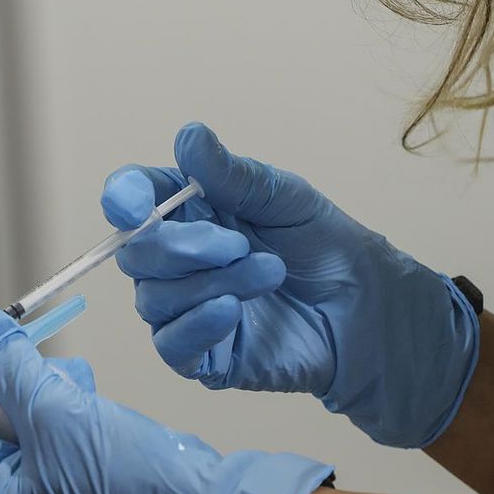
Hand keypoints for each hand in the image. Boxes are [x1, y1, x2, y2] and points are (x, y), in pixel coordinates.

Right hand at [101, 122, 479, 448]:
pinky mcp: (202, 356)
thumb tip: (188, 137)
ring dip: (209, 282)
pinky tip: (231, 310)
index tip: (133, 203)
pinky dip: (195, 324)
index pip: (135, 198)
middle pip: (135, 253)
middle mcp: (177, 261)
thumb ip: (233, 176)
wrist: (370, 311)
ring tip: (269, 273)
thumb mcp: (286, 199)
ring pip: (153, 298)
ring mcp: (186, 309)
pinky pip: (170, 344)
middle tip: (239, 244)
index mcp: (189, 211)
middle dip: (181, 246)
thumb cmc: (327, 248)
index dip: (124, 197)